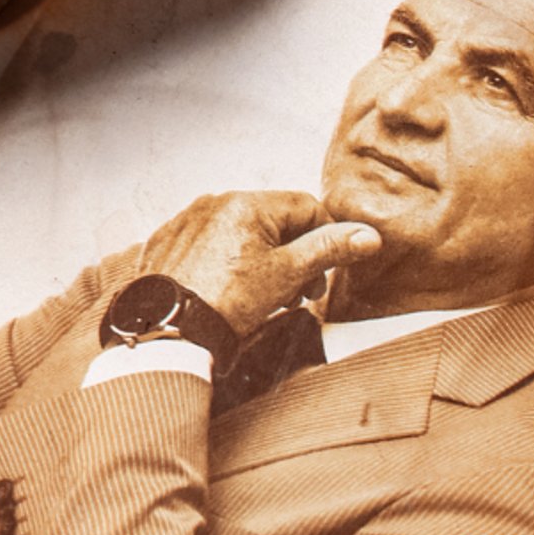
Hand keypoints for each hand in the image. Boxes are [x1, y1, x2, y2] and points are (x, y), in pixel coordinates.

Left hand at [140, 190, 380, 335]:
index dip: (326, 238)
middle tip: (301, 293)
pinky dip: (225, 266)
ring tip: (267, 299)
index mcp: (245, 203)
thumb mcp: (287, 274)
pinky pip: (208, 248)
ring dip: (263, 263)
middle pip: (273, 222)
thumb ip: (328, 249)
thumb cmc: (224, 302)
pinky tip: (229, 294)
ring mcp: (185, 223)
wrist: (169, 331)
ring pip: (241, 236)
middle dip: (294, 256)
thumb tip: (367, 235)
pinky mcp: (167, 245)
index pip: (305, 207)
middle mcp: (212, 204)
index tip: (328, 270)